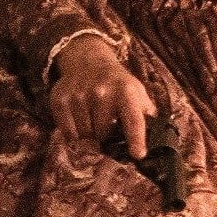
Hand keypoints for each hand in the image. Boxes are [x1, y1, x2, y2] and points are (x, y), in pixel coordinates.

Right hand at [49, 35, 154, 157]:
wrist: (89, 61)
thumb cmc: (117, 84)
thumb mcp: (137, 93)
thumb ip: (146, 116)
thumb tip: (156, 143)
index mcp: (126, 92)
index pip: (133, 120)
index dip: (136, 139)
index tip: (138, 155)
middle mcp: (101, 92)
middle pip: (103, 134)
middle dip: (105, 137)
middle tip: (106, 128)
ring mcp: (78, 96)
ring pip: (84, 136)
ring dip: (89, 136)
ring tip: (92, 122)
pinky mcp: (60, 100)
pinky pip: (67, 133)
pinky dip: (73, 134)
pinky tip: (79, 122)